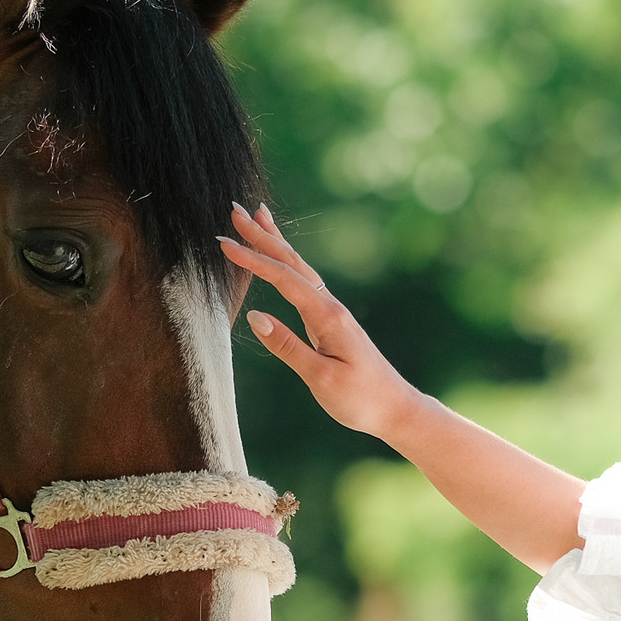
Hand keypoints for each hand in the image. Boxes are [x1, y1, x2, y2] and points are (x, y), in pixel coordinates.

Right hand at [219, 204, 423, 439]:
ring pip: (299, 268)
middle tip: (236, 211)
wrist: (396, 409)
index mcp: (327, 316)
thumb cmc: (360, 399)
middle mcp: (330, 307)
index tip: (224, 244)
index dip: (253, 260)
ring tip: (258, 217)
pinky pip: (303, 282)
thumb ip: (287, 346)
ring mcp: (331, 312)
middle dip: (263, 236)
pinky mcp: (330, 321)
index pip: (284, 279)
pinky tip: (280, 260)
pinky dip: (287, 264)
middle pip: (292, 262)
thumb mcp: (321, 378)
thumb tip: (255, 316)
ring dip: (276, 242)